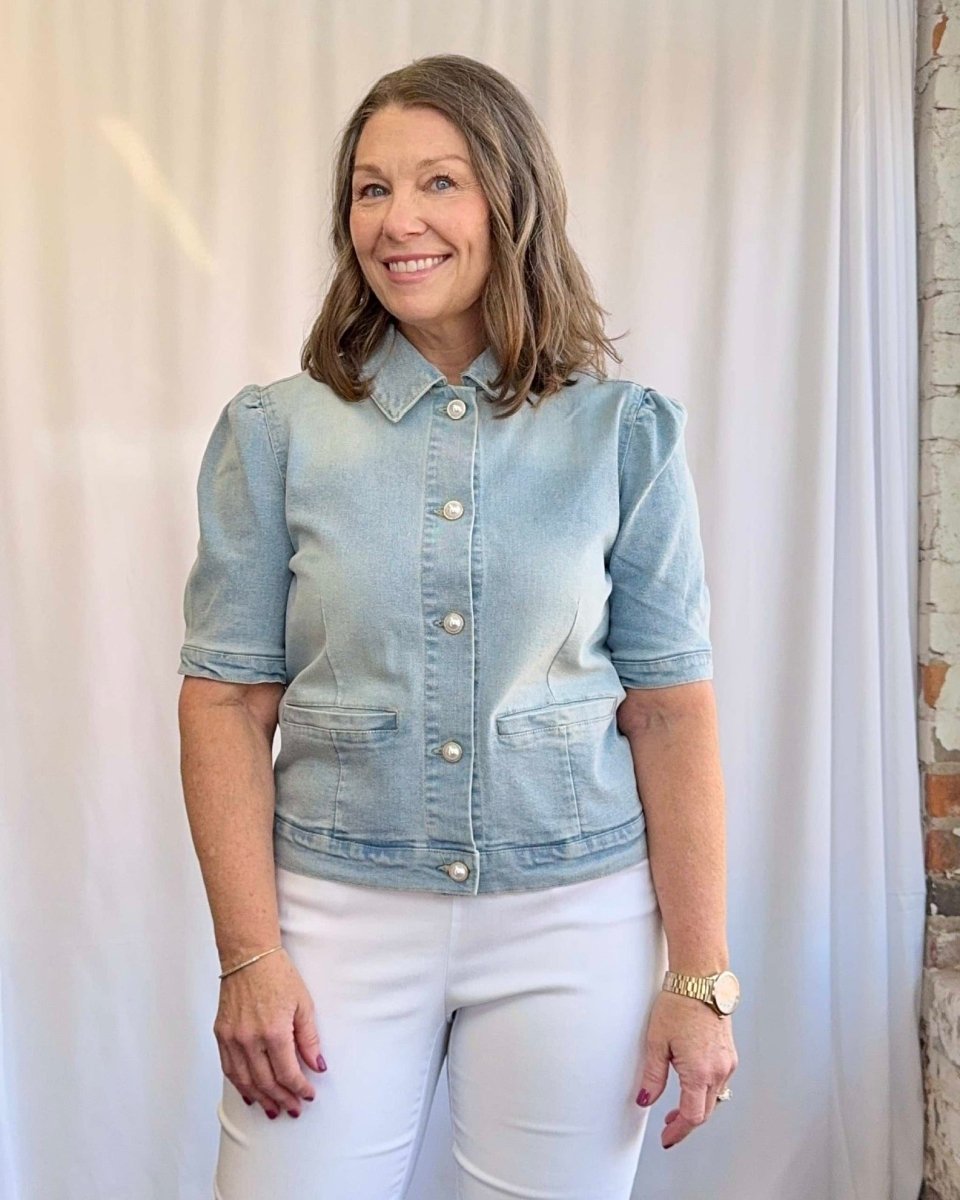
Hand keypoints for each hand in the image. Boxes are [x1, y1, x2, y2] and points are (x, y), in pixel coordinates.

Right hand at [214, 948, 325, 1117]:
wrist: (248, 956)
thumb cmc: (278, 975)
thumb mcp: (303, 1004)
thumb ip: (309, 1039)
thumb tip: (317, 1065)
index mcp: (274, 1032)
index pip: (287, 1073)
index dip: (299, 1088)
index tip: (308, 1095)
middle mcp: (249, 1039)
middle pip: (266, 1082)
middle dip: (282, 1099)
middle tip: (293, 1109)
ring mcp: (232, 1038)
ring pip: (245, 1081)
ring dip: (260, 1099)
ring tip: (273, 1110)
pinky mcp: (221, 1034)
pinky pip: (229, 1069)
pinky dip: (240, 1085)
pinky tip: (250, 1094)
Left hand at [635, 990, 737, 1148]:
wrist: (700, 981)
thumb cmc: (679, 1004)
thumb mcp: (657, 1042)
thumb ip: (653, 1076)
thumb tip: (646, 1099)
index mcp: (700, 1071)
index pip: (692, 1116)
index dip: (678, 1131)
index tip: (667, 1137)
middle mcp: (719, 1070)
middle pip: (705, 1111)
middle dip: (686, 1122)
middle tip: (668, 1126)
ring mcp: (727, 1062)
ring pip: (714, 1098)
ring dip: (697, 1107)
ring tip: (677, 1108)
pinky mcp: (729, 1054)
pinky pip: (719, 1082)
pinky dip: (705, 1091)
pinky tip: (692, 1085)